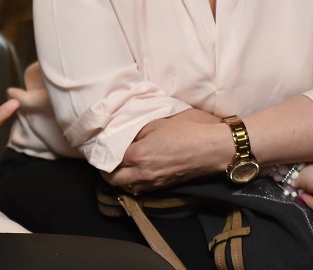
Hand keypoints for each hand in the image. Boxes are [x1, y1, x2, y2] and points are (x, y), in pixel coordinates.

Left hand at [103, 108, 224, 191]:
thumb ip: (137, 131)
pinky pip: (141, 188)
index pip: (110, 158)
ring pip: (127, 186)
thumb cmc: (187, 131)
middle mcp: (142, 173)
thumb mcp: (157, 123)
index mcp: (138, 155)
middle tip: (105, 159)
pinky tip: (136, 170)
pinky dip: (133, 181)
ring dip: (119, 178)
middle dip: (105, 171)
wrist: (212, 148)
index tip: (99, 146)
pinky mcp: (164, 186)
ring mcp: (153, 182)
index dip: (102, 152)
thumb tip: (123, 134)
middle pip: (113, 180)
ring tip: (119, 165)